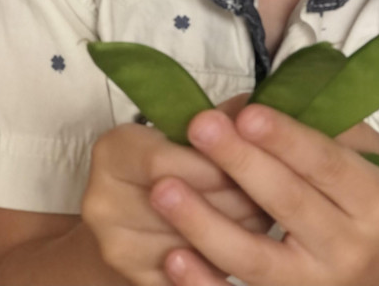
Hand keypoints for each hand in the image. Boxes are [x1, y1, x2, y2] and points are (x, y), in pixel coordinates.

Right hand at [82, 97, 270, 285]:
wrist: (134, 208)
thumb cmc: (171, 157)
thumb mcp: (187, 128)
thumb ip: (221, 118)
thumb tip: (261, 110)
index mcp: (112, 150)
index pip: (164, 161)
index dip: (215, 162)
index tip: (256, 160)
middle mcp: (102, 200)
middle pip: (179, 202)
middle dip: (234, 196)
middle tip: (276, 189)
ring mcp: (115, 245)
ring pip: (188, 243)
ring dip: (236, 231)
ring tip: (265, 213)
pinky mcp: (133, 278)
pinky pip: (187, 277)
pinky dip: (221, 263)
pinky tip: (247, 244)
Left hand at [151, 104, 378, 285]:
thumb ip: (332, 131)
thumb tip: (268, 101)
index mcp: (375, 201)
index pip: (325, 164)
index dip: (285, 138)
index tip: (246, 113)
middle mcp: (348, 248)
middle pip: (287, 203)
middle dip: (238, 162)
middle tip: (198, 127)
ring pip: (255, 258)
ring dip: (204, 223)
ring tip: (164, 188)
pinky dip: (205, 283)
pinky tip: (173, 258)